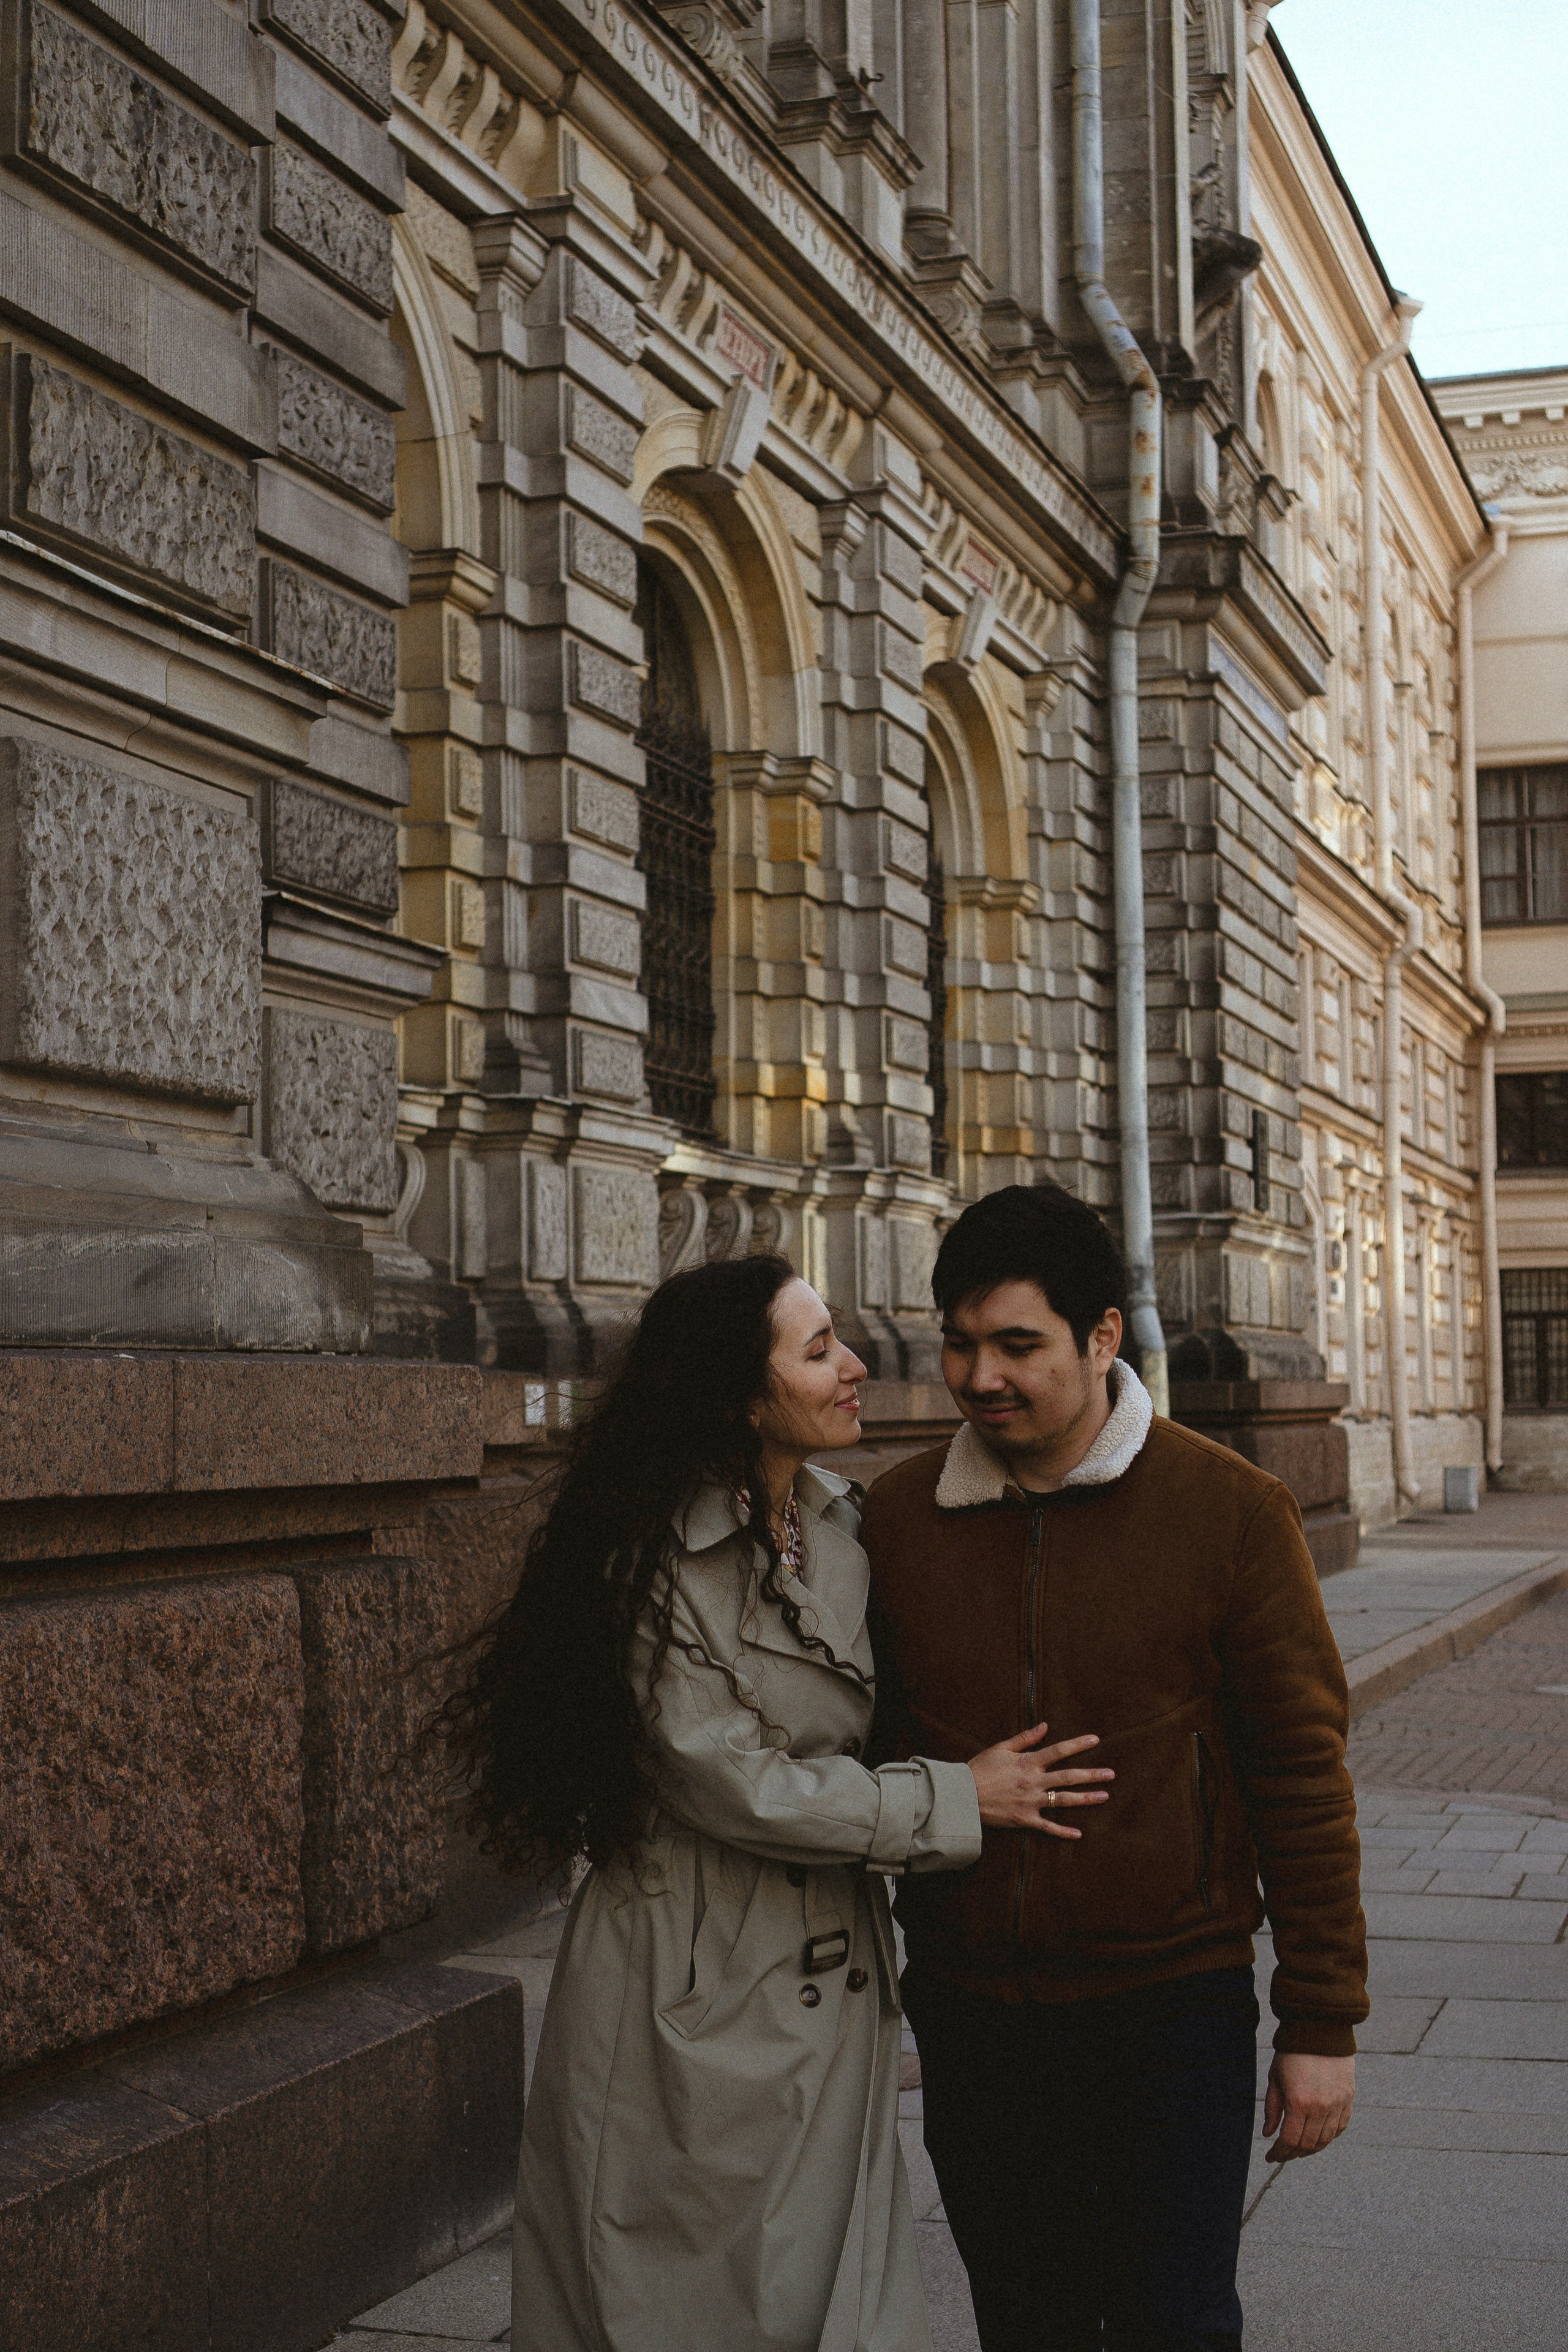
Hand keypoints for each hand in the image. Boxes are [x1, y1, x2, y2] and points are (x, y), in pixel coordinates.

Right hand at [967, 1722, 1112, 1837]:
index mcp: (1028, 1762)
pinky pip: (1048, 1827)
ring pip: (1064, 1800)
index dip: (1078, 1744)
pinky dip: (1063, 1832)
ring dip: (1086, 1798)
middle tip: (1111, 1774)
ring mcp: (1031, 1801)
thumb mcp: (1001, 1748)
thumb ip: (1025, 1738)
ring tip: (1104, 1796)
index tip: (1096, 1740)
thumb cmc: (980, 1768)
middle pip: (1069, 1777)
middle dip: (1092, 1774)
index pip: (1059, 1750)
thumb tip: (1045, 1726)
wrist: (963, 1795)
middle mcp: (1034, 1781)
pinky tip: (1079, 1834)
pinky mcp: (1025, 1819)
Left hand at [1263, 2052, 1354, 2162]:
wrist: (1320, 2029)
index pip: (1289, 2140)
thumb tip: (1269, 2134)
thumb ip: (1273, 2109)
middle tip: (1284, 2154)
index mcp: (1298, 2102)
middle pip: (1308, 2144)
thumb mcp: (1275, 2078)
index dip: (1279, 2153)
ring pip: (1326, 2140)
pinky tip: (1318, 2136)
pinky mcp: (1348, 2098)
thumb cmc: (1292, 2052)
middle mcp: (1320, 2107)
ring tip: (1299, 2148)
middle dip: (1294, 2153)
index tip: (1271, 2157)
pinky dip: (1329, 2137)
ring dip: (1311, 2148)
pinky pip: (1340, 2127)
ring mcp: (1337, 2104)